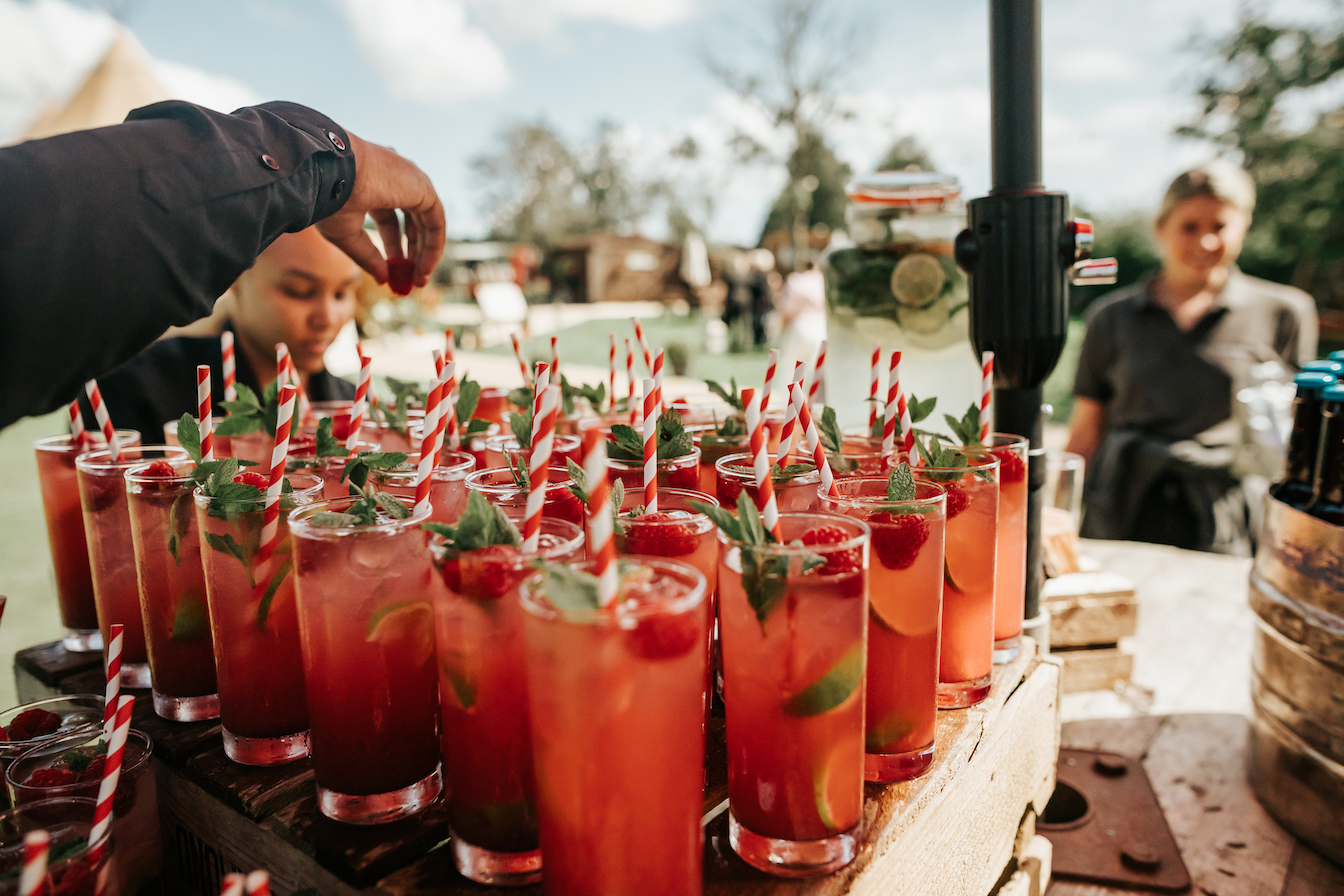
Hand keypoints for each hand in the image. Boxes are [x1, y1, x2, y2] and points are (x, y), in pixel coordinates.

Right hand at [316, 132, 445, 287]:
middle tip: (410, 279)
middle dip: (411, 252)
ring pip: (425, 223)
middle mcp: (394, 179)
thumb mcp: (346, 234)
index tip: (391, 272)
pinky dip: (433, 247)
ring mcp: (411, 180)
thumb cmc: (329, 199)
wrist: (331, 174)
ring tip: (418, 280)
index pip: (389, 218)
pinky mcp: (424, 188)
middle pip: (411, 221)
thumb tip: (384, 280)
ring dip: (424, 253)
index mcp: (372, 183)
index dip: (392, 247)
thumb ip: (367, 256)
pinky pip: (436, 222)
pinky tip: (424, 268)